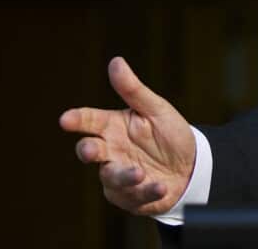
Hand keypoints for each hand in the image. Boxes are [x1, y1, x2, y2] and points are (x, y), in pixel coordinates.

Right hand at [59, 57, 195, 215]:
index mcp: (113, 126)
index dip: (76, 120)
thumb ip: (133, 90)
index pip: (89, 121)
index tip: (66, 119)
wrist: (192, 167)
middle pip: (89, 150)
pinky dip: (146, 192)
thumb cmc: (170, 134)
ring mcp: (117, 175)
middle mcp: (111, 151)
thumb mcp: (156, 109)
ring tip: (141, 173)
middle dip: (88, 151)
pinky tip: (159, 186)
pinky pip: (132, 196)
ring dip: (124, 176)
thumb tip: (115, 62)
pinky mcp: (129, 196)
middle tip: (92, 150)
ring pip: (110, 177)